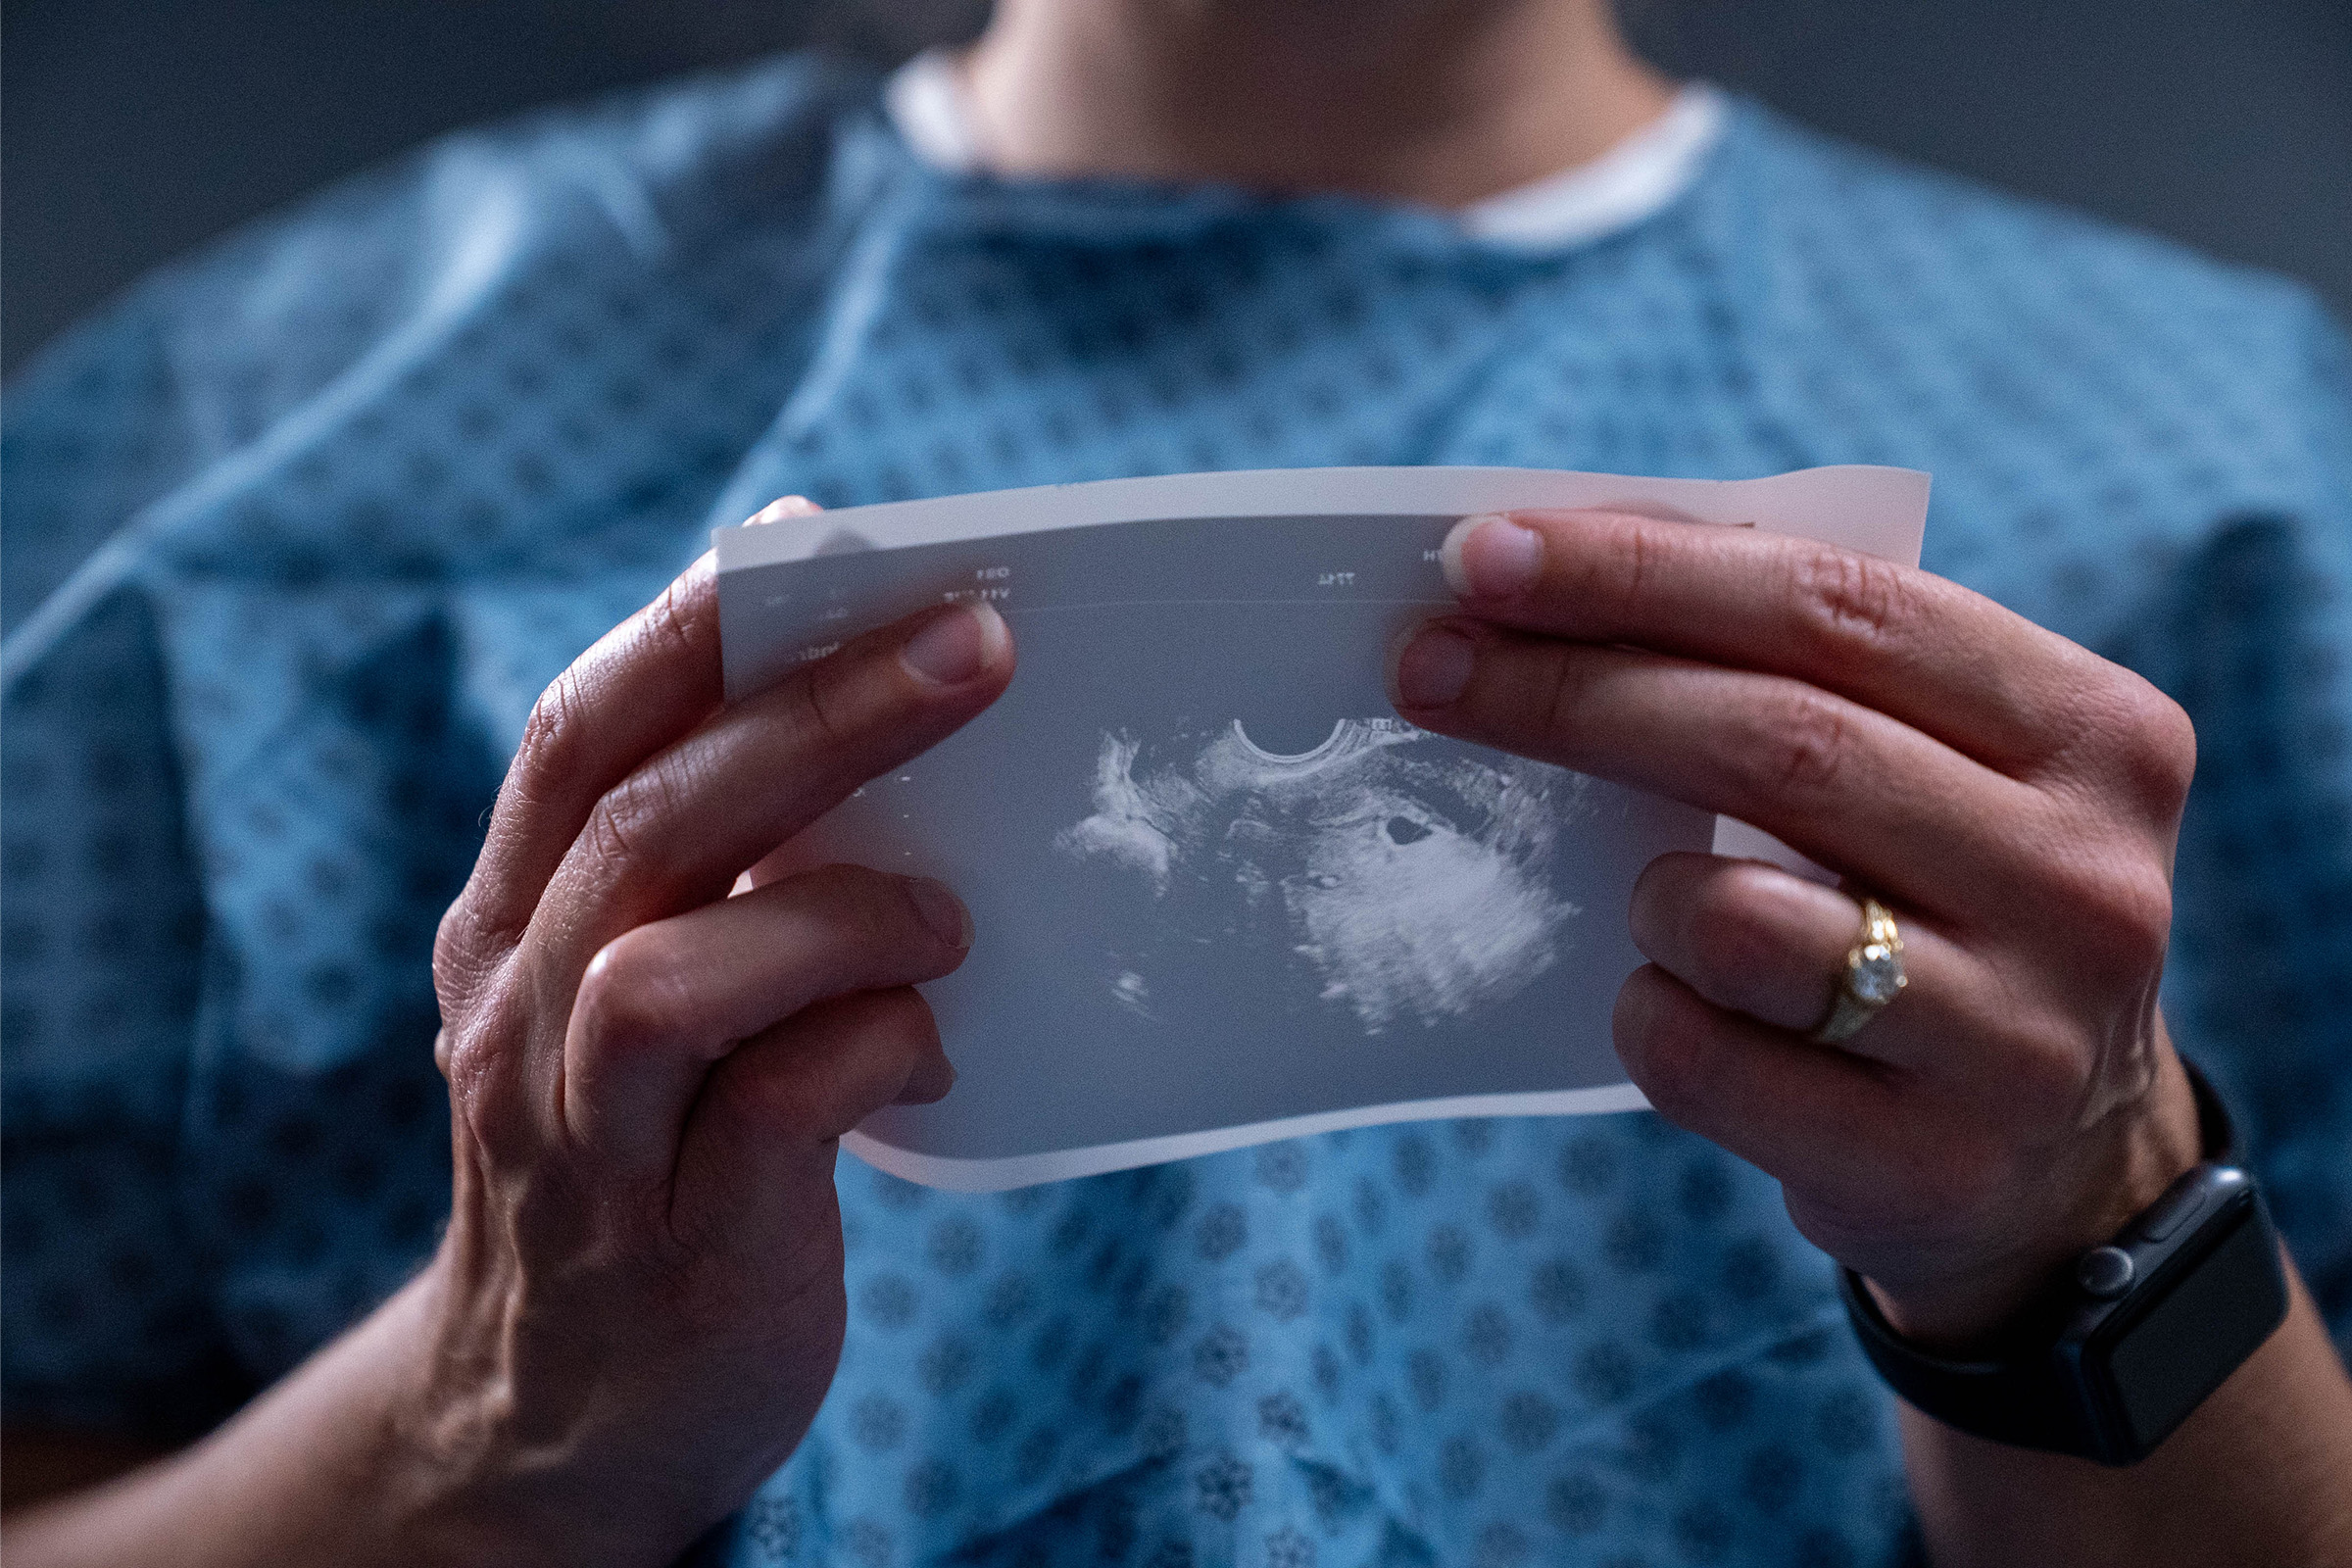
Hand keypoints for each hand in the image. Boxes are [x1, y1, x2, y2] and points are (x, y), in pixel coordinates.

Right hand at [405, 506, 1014, 1562]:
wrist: (558, 1423)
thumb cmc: (645, 1164)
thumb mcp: (628, 1006)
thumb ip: (708, 883)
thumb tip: (879, 723)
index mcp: (516, 929)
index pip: (582, 739)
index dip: (693, 631)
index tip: (817, 544)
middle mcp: (524, 1020)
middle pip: (648, 819)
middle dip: (819, 713)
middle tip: (976, 645)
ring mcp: (589, 1144)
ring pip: (668, 972)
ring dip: (840, 911)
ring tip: (948, 918)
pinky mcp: (682, 1249)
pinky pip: (773, 1114)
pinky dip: (873, 1047)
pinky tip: (928, 1052)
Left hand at [1389, 509, 2204, 1346]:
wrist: (2055, 1165)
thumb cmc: (1938, 907)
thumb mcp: (1939, 771)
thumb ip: (1805, 670)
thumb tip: (1546, 570)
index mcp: (2094, 733)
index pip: (1838, 607)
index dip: (1644, 571)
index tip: (1482, 555)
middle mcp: (2085, 880)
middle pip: (1779, 744)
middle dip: (1574, 692)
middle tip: (1429, 667)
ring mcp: (2020, 1037)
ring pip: (1736, 920)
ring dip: (1643, 894)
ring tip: (1646, 901)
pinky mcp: (1933, 1166)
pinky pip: (1703, 1059)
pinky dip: (1648, 1015)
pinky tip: (1673, 1006)